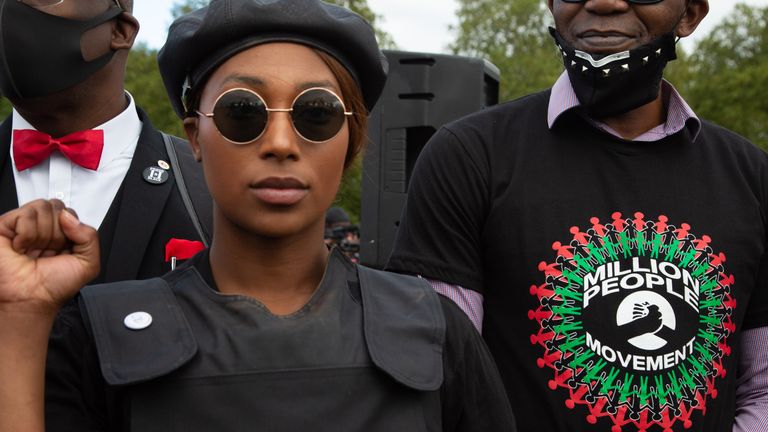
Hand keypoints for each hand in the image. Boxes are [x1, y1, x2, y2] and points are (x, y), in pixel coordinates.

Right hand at [0, 199, 98, 313]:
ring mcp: (22, 226)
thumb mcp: (88, 263)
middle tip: (48, 251)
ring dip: (43, 234)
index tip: (64, 249)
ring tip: (34, 250)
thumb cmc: (54, 286)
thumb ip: (90, 236)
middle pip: (57, 207)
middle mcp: (42, 228)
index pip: (70, 212)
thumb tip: (69, 216)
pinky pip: (25, 215)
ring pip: (42, 207)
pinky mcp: (4, 226)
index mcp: (61, 234)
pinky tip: (21, 248)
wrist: (31, 300)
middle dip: (58, 233)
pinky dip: (27, 235)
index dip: (71, 230)